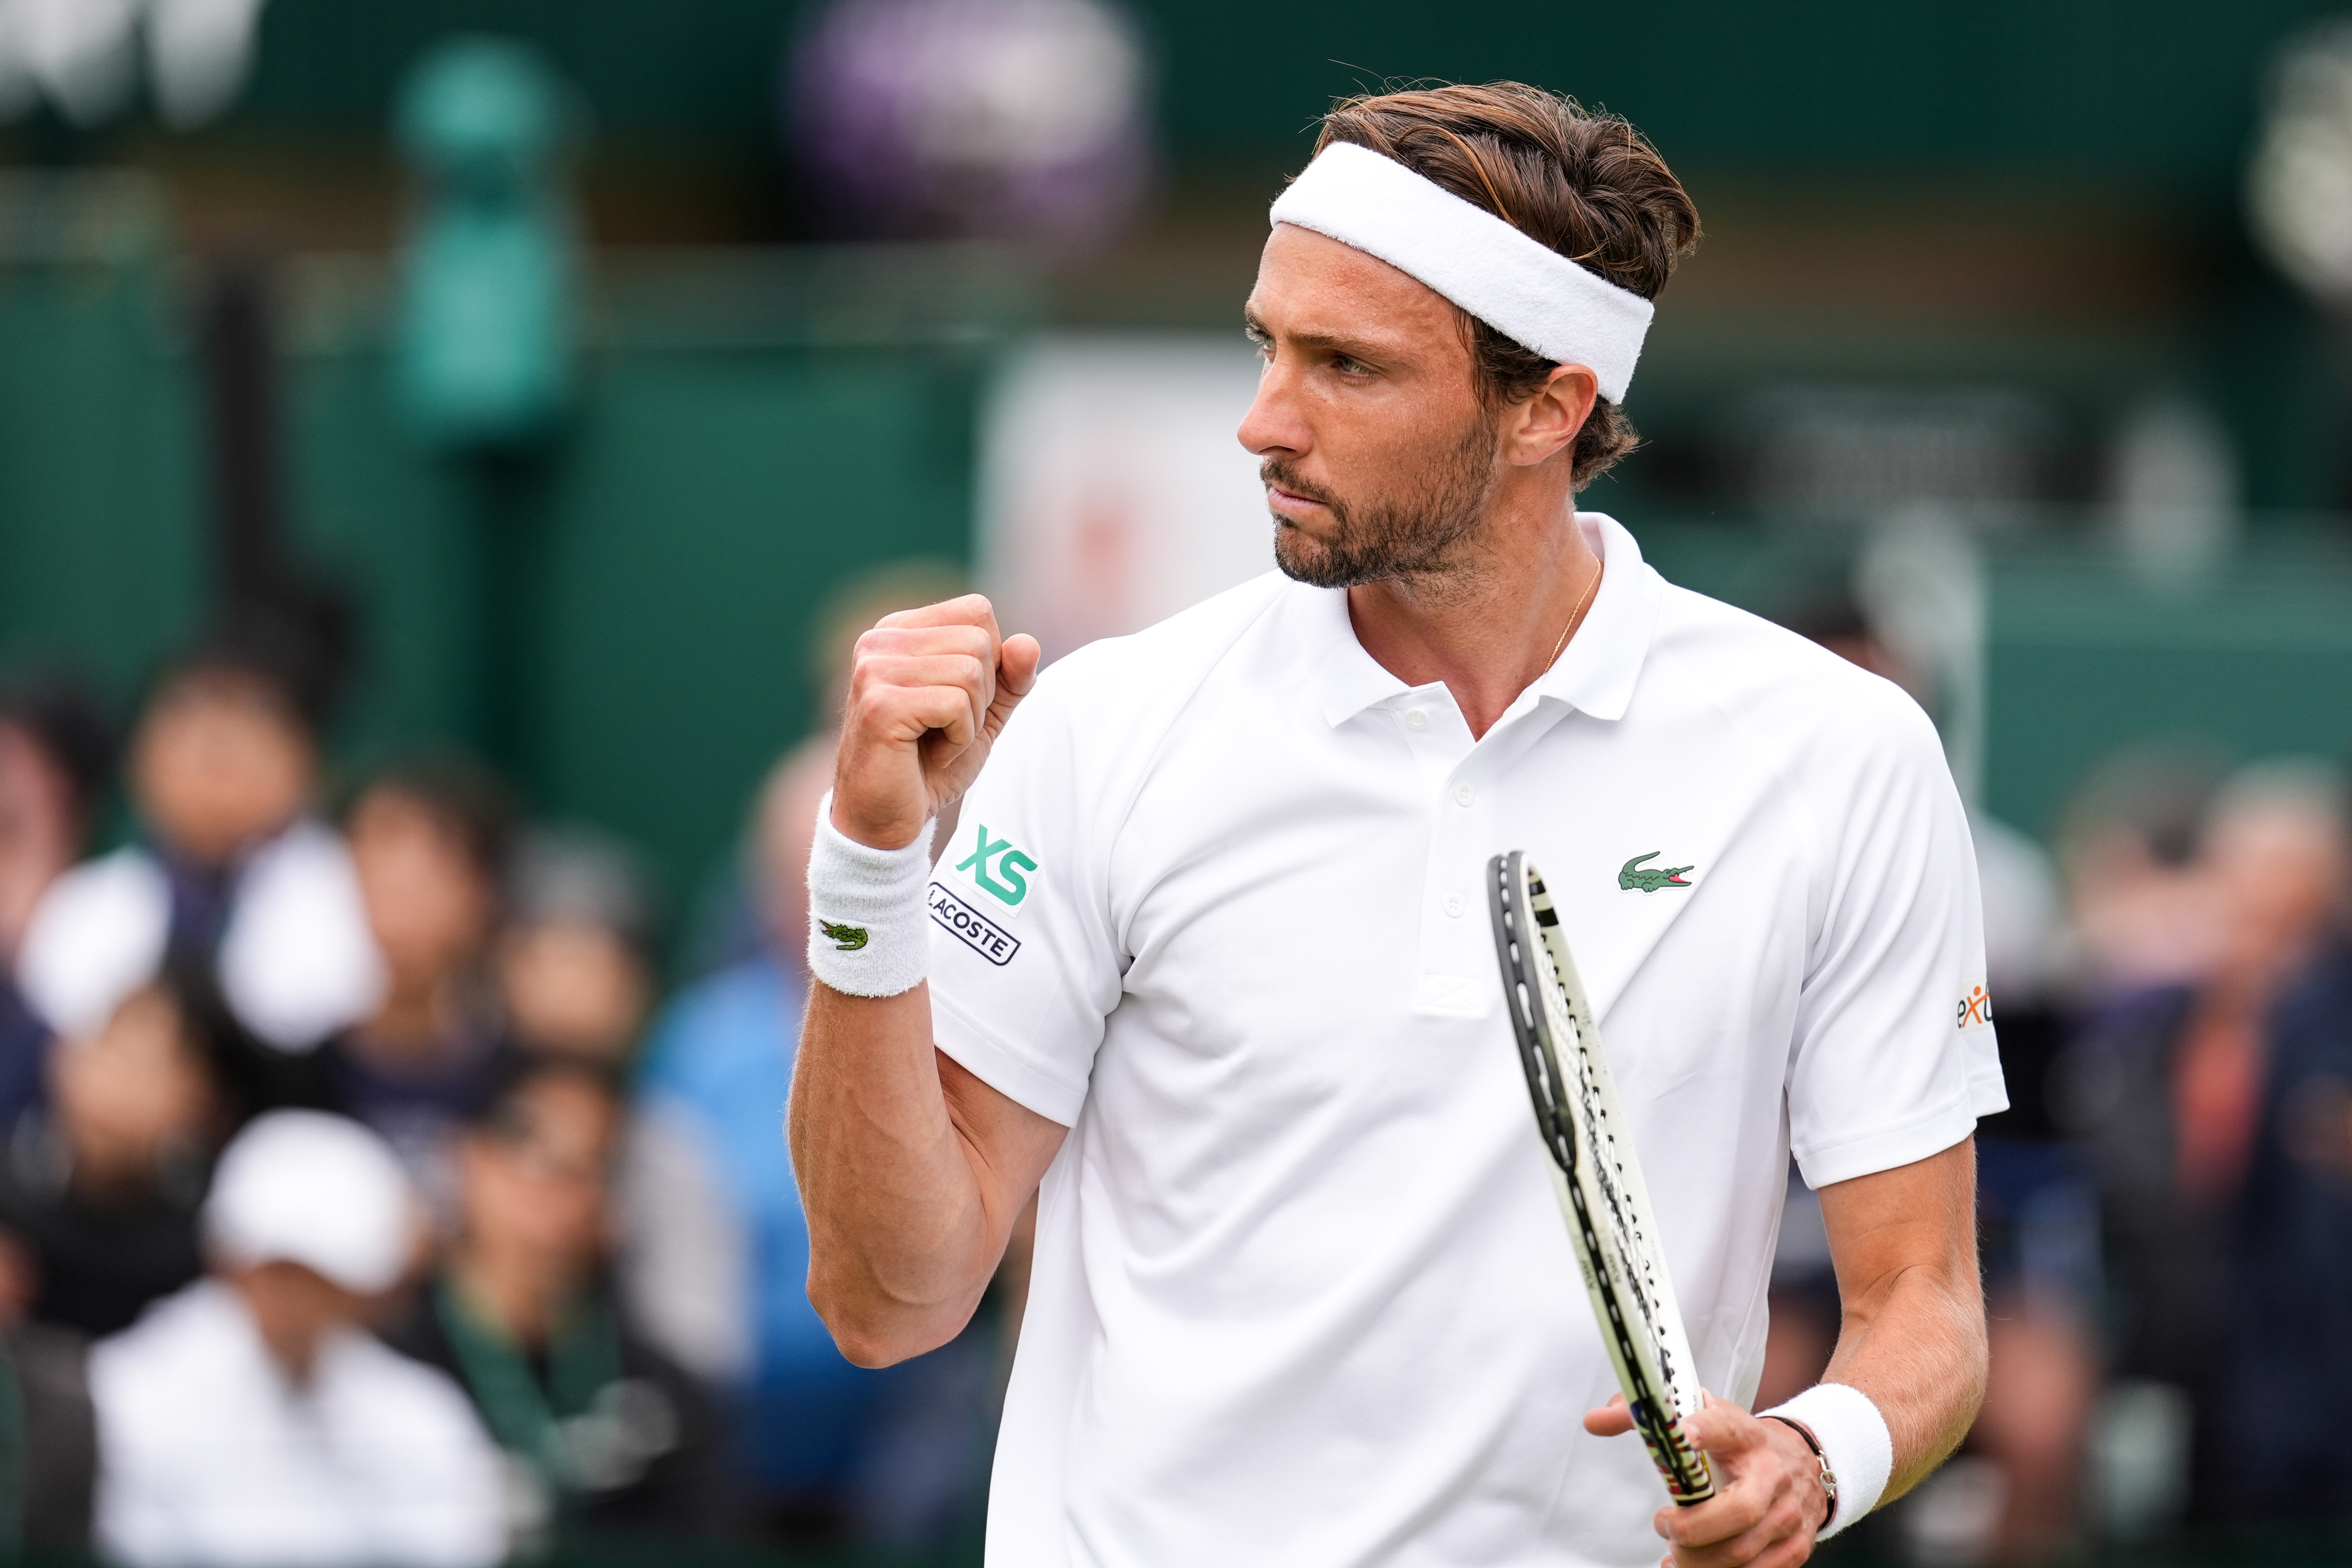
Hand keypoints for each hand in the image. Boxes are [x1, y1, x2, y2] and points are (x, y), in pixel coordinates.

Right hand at [832, 595, 1040, 850]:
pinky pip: (956, 704)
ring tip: (937, 742)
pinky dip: (959, 740)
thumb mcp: (983, 714)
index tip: (959, 702)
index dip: (991, 661)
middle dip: (982, 695)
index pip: (977, 610)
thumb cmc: (930, 764)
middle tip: (947, 729)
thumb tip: (1027, 643)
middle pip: (979, 640)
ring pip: (971, 672)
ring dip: (970, 721)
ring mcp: (874, 669)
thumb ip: (1010, 678)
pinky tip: (932, 756)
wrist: (886, 819)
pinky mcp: (880, 704)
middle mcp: (880, 640)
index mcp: (901, 630)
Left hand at [1583, 1392, 1826, 1567]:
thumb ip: (1648, 1417)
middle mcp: (1771, 1475)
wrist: (1802, 1462)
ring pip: (1742, 1550)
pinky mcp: (1793, 1547)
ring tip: (1674, 1553)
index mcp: (1745, 1435)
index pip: (1726, 1427)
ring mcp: (1787, 1515)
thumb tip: (1594, 1421)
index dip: (1705, 1429)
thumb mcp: (1703, 1417)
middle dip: (1693, 1527)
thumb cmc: (1739, 1443)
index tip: (1683, 1435)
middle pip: (1739, 1509)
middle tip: (1664, 1525)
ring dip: (1699, 1560)